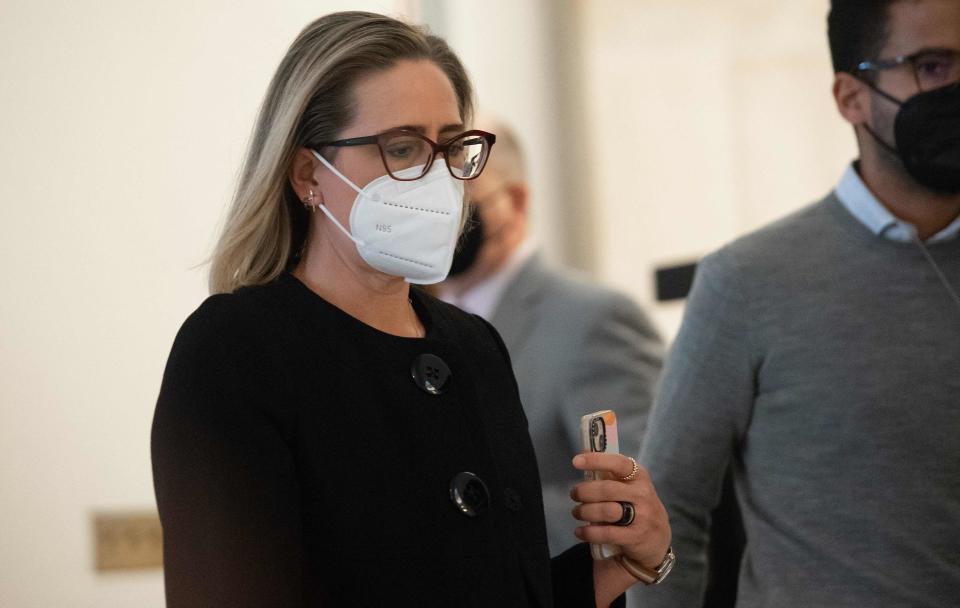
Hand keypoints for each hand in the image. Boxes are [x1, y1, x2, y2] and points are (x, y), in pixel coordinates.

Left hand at [570, 452, 670, 568]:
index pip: (618, 464)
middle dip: (584, 491)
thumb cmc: (637, 504)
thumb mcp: (631, 485)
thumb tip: (583, 452)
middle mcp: (642, 494)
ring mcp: (642, 516)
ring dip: (585, 511)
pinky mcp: (636, 536)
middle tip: (574, 494)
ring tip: (577, 512)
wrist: (659, 537)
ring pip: (606, 511)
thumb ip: (610, 473)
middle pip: (607, 490)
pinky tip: (580, 531)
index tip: (576, 461)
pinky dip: (589, 532)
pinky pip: (607, 533)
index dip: (596, 461)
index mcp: (639, 476)